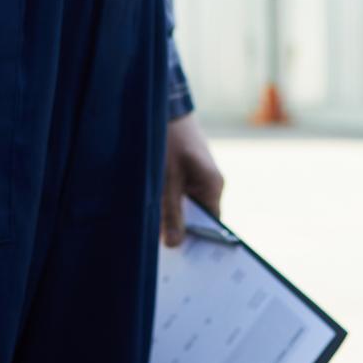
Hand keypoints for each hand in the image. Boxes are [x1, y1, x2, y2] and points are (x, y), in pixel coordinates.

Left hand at [161, 113, 224, 246]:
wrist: (164, 103)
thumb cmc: (168, 139)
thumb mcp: (165, 179)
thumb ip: (171, 211)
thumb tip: (174, 244)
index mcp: (212, 186)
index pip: (211, 225)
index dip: (196, 241)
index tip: (179, 258)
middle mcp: (210, 183)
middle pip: (197, 217)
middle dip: (179, 229)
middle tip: (158, 245)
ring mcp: (198, 176)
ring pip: (185, 205)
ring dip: (169, 213)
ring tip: (150, 226)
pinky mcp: (186, 169)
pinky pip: (179, 193)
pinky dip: (167, 200)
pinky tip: (150, 204)